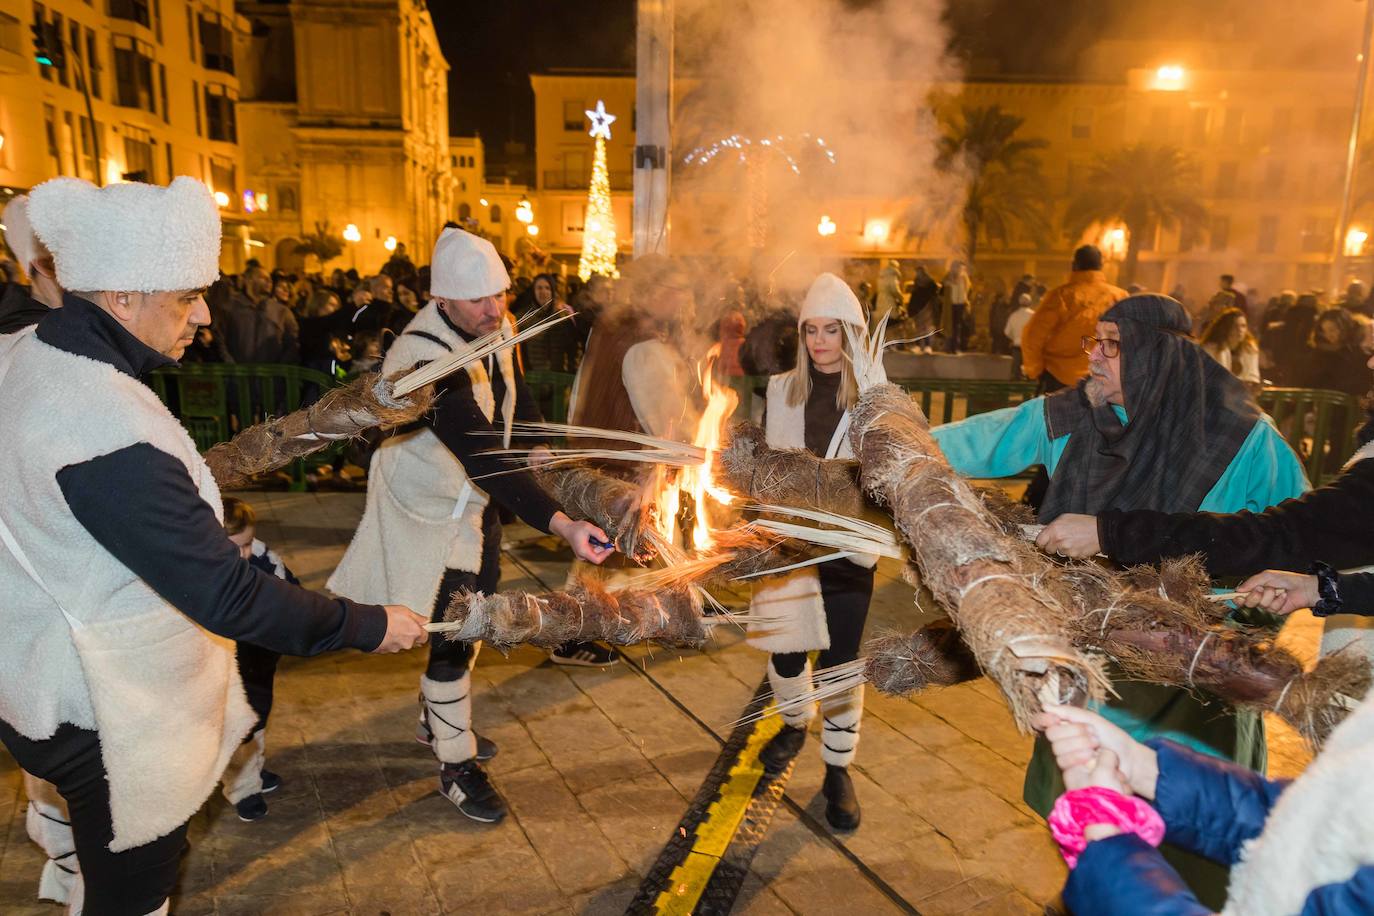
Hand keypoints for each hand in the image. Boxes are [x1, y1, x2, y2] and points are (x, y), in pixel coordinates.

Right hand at [373, 605, 428, 652]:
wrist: (369, 626)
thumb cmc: (386, 617)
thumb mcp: (405, 611)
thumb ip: (417, 617)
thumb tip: (425, 620)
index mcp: (414, 633)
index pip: (424, 637)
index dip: (421, 631)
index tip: (418, 627)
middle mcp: (407, 643)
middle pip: (412, 641)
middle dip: (407, 635)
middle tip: (400, 625)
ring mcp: (396, 649)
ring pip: (400, 644)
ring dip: (396, 638)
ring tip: (389, 628)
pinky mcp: (385, 652)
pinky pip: (389, 646)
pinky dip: (387, 641)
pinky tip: (382, 634)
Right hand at [550, 512, 614, 563]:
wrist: (567, 529)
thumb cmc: (576, 528)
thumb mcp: (588, 527)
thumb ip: (598, 533)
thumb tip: (607, 540)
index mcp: (583, 551)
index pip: (597, 559)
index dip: (606, 554)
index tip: (611, 547)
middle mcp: (582, 556)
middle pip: (598, 556)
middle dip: (603, 548)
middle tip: (603, 538)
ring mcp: (583, 556)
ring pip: (596, 554)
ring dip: (599, 546)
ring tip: (594, 537)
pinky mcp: (584, 554)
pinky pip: (593, 552)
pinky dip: (596, 546)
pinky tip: (592, 539)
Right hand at [1033, 704, 1158, 799]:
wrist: (1128, 758)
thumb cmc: (1112, 737)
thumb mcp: (1092, 719)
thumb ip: (1068, 712)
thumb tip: (1044, 705)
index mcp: (1065, 725)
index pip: (1041, 721)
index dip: (1043, 719)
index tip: (1055, 719)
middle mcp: (1062, 740)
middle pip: (1051, 734)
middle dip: (1074, 732)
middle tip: (1093, 733)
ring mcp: (1066, 755)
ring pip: (1057, 748)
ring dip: (1079, 744)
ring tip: (1096, 745)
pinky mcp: (1070, 770)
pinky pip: (1063, 761)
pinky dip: (1079, 757)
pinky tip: (1092, 757)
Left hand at [1036, 514, 1100, 558]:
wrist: (1100, 531)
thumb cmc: (1083, 522)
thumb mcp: (1065, 518)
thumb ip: (1052, 526)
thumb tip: (1044, 532)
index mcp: (1054, 529)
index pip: (1039, 542)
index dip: (1042, 542)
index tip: (1045, 542)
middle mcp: (1058, 540)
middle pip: (1048, 549)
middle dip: (1052, 546)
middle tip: (1060, 541)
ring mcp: (1066, 550)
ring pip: (1059, 553)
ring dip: (1063, 549)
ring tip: (1073, 541)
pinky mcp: (1074, 556)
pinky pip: (1069, 556)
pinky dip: (1072, 552)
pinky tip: (1078, 545)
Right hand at [1235, 570, 1319, 615]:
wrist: (1303, 587)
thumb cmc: (1286, 579)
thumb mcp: (1266, 576)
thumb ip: (1252, 582)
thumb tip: (1238, 590)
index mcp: (1255, 589)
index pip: (1241, 597)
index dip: (1237, 598)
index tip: (1237, 597)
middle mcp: (1260, 598)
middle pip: (1248, 603)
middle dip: (1254, 596)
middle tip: (1261, 589)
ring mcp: (1268, 606)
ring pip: (1261, 605)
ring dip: (1270, 595)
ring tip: (1278, 590)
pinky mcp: (1277, 611)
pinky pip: (1272, 608)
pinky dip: (1279, 600)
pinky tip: (1285, 596)